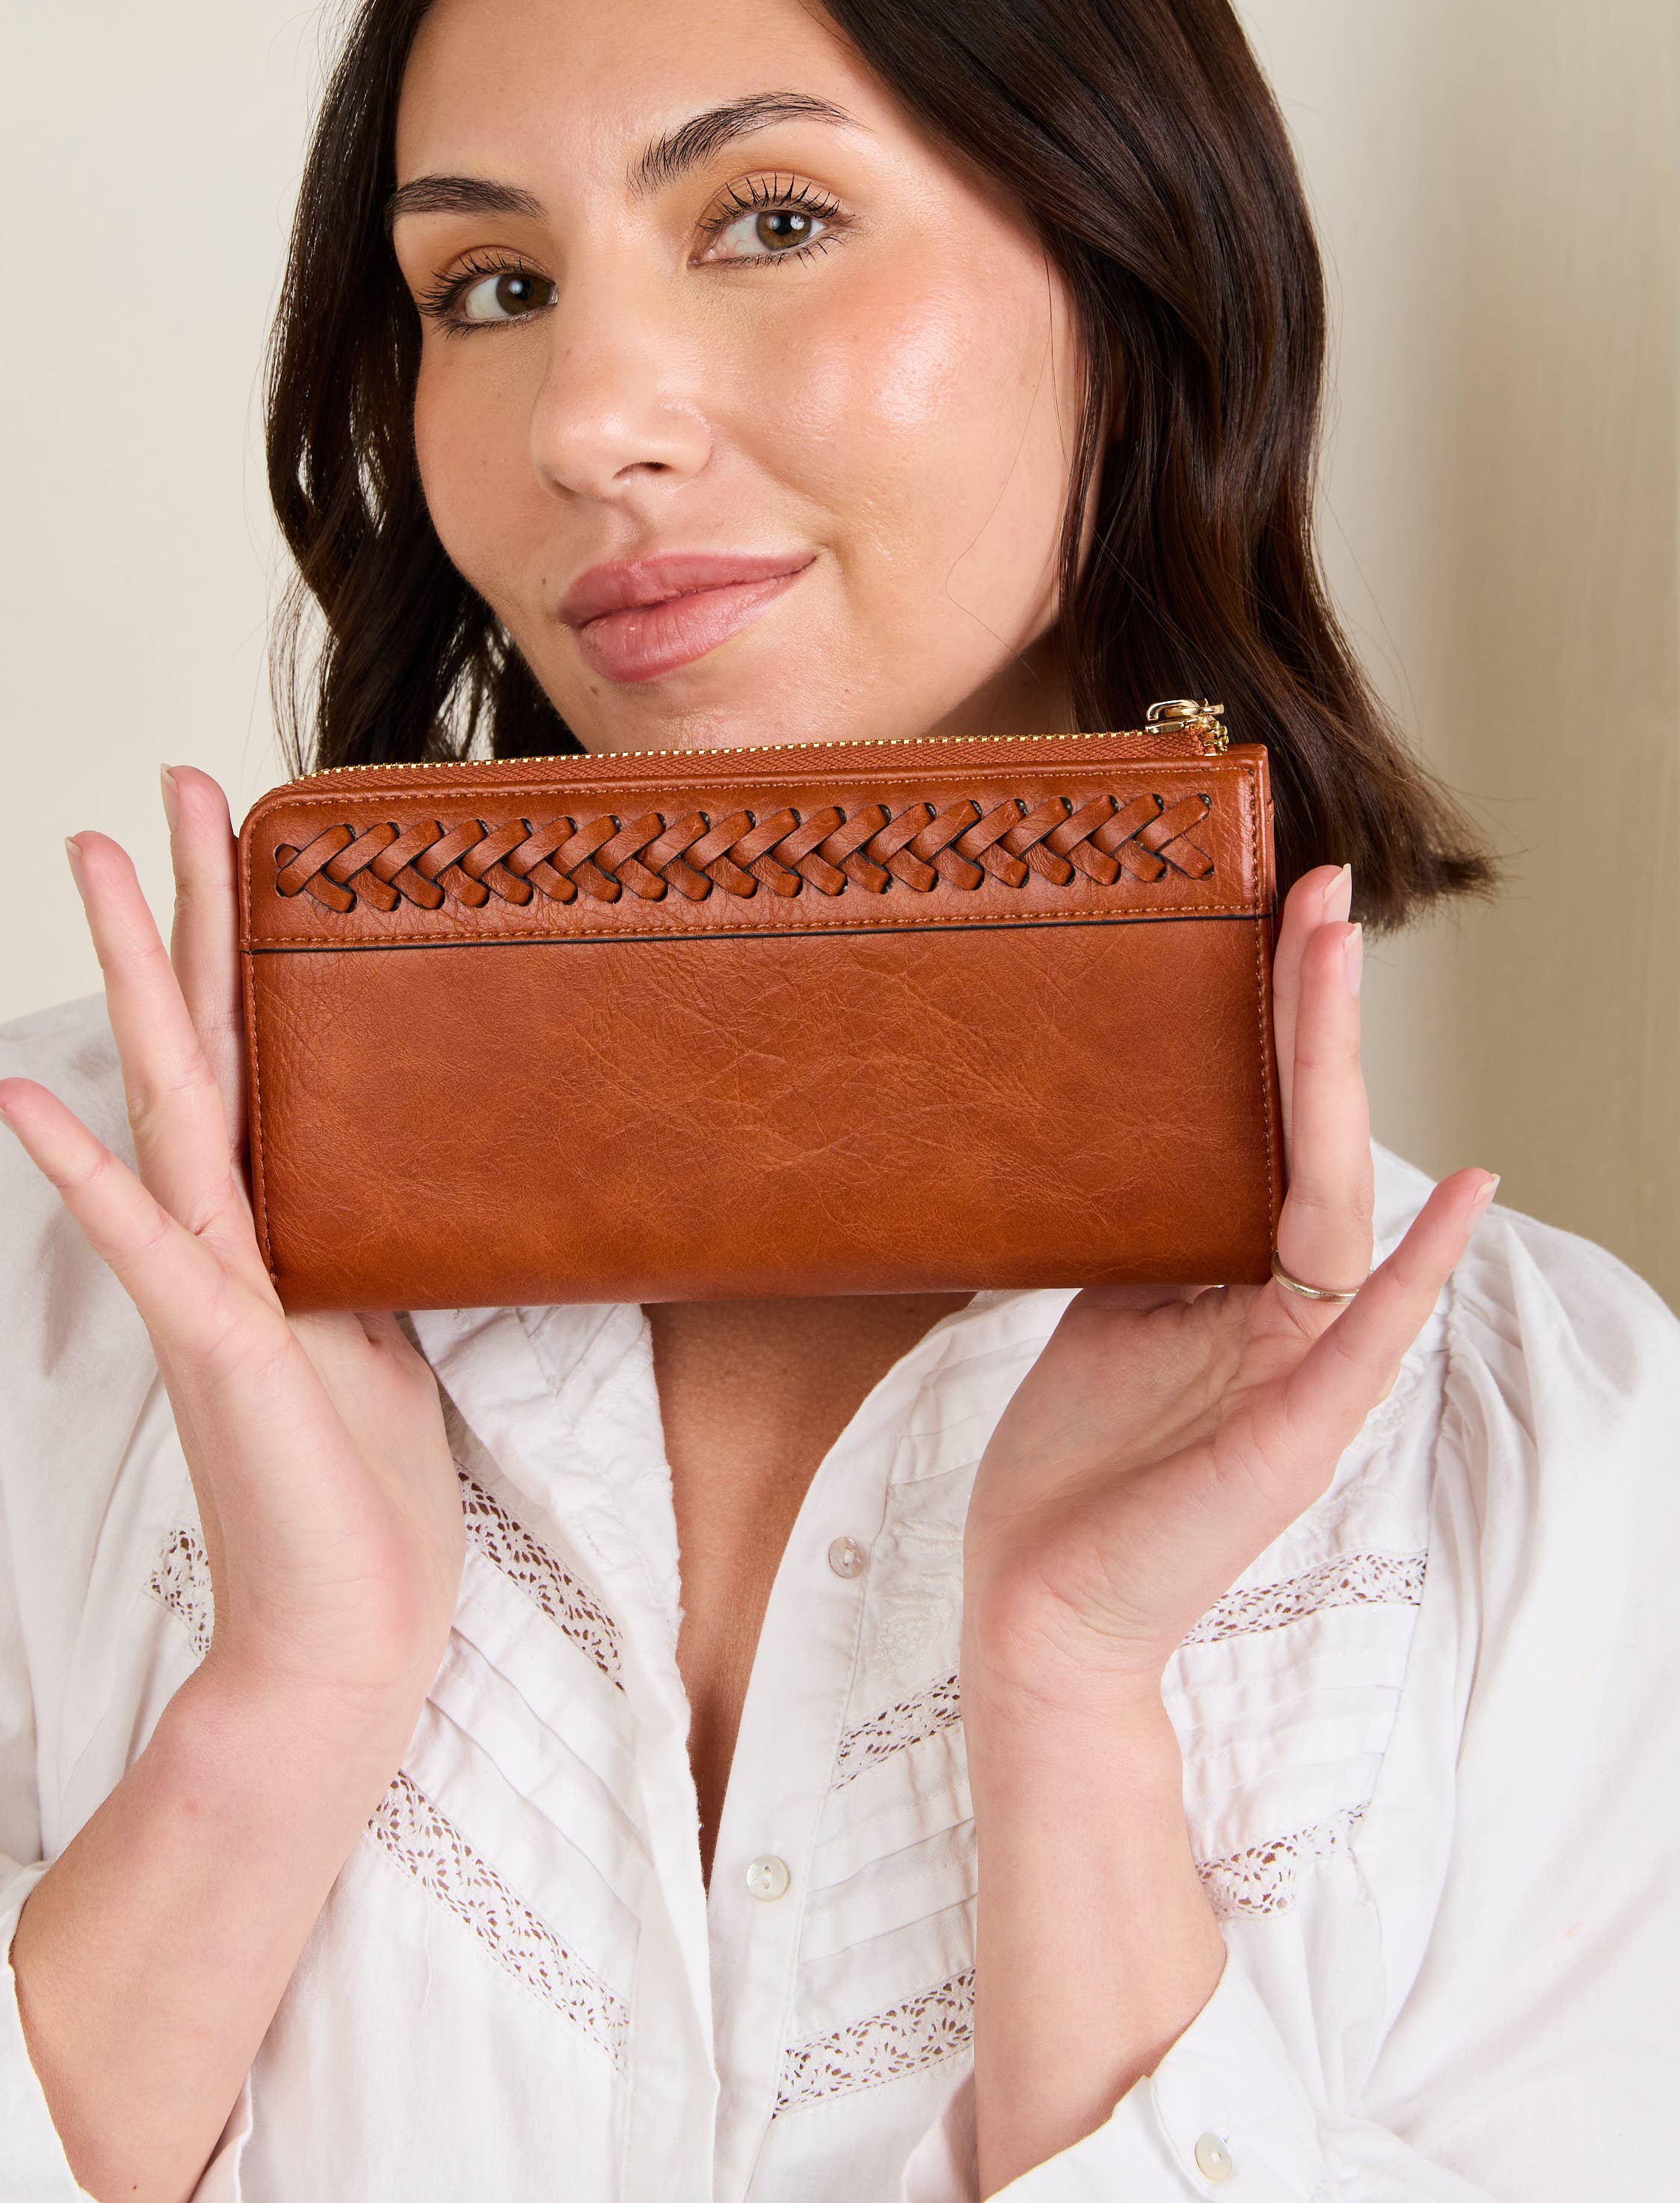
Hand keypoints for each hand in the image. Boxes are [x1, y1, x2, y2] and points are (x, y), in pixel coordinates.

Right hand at [0, 768, 464, 1736]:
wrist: (348, 1633)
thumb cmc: (366, 1495)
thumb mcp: (391, 1331)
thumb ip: (369, 1244)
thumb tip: (400, 1173)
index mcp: (278, 1227)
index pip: (253, 1055)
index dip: (244, 946)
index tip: (250, 837)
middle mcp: (229, 1239)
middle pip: (197, 1041)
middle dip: (179, 912)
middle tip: (161, 790)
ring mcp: (211, 1288)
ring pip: (164, 1099)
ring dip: (131, 980)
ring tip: (98, 866)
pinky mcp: (216, 1351)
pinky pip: (144, 1244)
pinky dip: (82, 1172)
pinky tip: (25, 1100)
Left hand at [962, 864, 1496, 1706]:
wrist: (1036, 1607)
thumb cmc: (1076, 1468)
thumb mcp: (1108, 1310)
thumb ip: (1151, 1227)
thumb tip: (1142, 1127)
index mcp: (1246, 1285)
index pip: (1281, 1129)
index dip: (1290, 1022)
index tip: (1291, 907)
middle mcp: (1291, 1317)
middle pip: (1319, 1140)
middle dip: (1320, 1012)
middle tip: (1325, 892)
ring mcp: (1300, 1376)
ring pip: (1340, 1205)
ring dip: (1341, 1080)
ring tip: (1341, 963)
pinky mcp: (1289, 1442)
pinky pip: (1364, 1340)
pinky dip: (1418, 1268)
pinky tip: (1464, 1195)